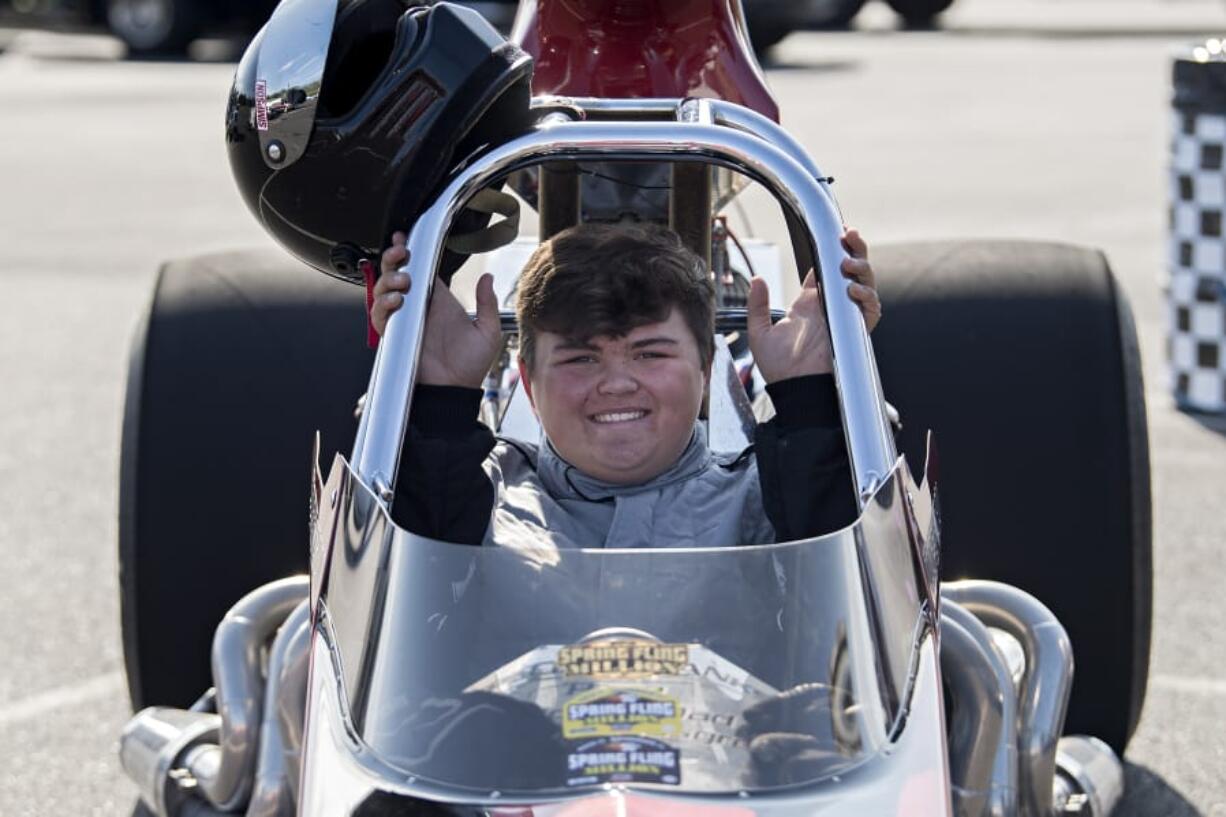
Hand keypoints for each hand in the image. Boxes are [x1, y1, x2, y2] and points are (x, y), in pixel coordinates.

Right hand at [372, 231, 502, 387]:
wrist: (454, 392)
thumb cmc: (470, 367)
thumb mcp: (487, 332)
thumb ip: (487, 304)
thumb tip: (487, 278)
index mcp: (438, 301)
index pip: (420, 269)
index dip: (411, 253)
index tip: (407, 240)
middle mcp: (418, 308)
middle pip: (396, 274)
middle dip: (394, 259)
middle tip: (402, 253)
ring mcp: (404, 321)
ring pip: (384, 290)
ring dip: (389, 280)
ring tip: (404, 281)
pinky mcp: (394, 336)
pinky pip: (380, 315)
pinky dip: (384, 304)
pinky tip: (397, 300)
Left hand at [745, 228, 880, 383]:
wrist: (795, 390)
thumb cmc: (778, 368)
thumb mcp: (760, 332)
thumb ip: (758, 305)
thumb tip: (757, 279)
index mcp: (809, 304)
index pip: (824, 270)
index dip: (830, 252)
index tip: (831, 237)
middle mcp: (829, 307)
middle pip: (850, 271)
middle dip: (854, 250)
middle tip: (849, 235)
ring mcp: (844, 317)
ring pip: (864, 284)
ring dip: (861, 269)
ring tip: (847, 263)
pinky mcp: (855, 331)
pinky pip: (870, 309)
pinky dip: (865, 296)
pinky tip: (852, 290)